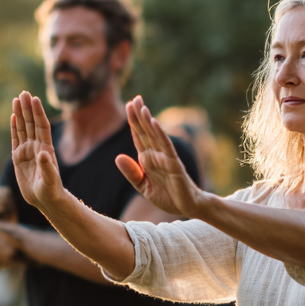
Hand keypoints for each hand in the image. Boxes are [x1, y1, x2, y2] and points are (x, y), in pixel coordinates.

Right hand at [10, 92, 66, 208]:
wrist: (44, 199)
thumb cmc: (50, 191)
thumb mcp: (50, 181)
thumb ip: (47, 168)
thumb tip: (43, 154)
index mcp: (46, 149)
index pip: (42, 126)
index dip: (38, 113)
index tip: (34, 99)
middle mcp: (37, 146)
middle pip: (31, 123)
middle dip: (28, 108)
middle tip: (24, 92)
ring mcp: (27, 151)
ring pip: (23, 128)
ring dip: (20, 114)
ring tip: (16, 99)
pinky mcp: (19, 157)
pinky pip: (16, 139)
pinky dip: (14, 127)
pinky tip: (13, 116)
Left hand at [116, 97, 203, 217]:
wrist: (187, 207)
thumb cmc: (168, 197)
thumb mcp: (143, 186)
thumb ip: (131, 173)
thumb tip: (118, 156)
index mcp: (148, 159)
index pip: (138, 137)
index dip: (133, 122)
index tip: (128, 105)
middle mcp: (156, 155)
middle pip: (145, 131)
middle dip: (139, 115)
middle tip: (135, 98)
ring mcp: (165, 158)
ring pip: (155, 135)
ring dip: (147, 120)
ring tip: (141, 105)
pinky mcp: (174, 163)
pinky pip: (166, 146)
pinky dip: (160, 134)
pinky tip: (154, 122)